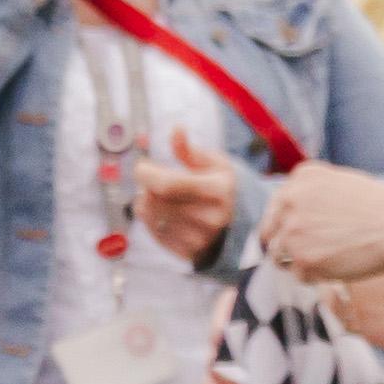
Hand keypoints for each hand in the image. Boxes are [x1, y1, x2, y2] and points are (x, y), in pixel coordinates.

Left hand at [137, 124, 235, 268]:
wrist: (241, 229)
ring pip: (151, 215)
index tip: (143, 166)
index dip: (146, 173)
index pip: (168, 184)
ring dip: (145, 201)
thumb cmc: (223, 190)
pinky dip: (150, 218)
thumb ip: (190, 150)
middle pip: (156, 199)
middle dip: (145, 186)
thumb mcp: (216, 165)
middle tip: (150, 179)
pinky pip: (153, 232)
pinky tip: (160, 211)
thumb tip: (177, 130)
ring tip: (156, 195)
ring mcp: (199, 239)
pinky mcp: (188, 252)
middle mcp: (210, 218)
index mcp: (219, 191)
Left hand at [259, 164, 383, 287]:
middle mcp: (289, 200)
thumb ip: (313, 193)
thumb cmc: (381, 208)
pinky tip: (337, 269)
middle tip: (306, 256)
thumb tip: (293, 216)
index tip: (300, 236)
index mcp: (300, 178)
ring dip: (298, 263)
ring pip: (278, 256)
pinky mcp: (303, 259)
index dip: (286, 225)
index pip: (276, 206)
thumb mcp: (341, 183)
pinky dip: (315, 277)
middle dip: (285, 245)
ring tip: (326, 264)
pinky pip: (298, 275)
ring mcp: (293, 231)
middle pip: (270, 232)